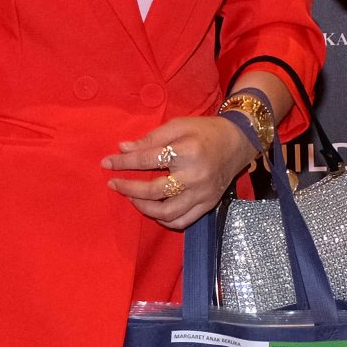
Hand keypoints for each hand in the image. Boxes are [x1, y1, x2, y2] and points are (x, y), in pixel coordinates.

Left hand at [105, 112, 260, 229]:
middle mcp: (195, 176)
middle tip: (114, 183)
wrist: (239, 142)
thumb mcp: (178, 125)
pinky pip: (182, 221)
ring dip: (143, 207)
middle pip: (154, 190)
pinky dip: (163, 220)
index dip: (124, 162)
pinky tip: (152, 209)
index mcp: (187, 151)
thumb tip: (123, 148)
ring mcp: (203, 194)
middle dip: (129, 188)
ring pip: (166, 212)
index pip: (148, 160)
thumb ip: (151, 138)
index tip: (107, 163)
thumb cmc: (205, 131)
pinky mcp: (208, 204)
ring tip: (131, 197)